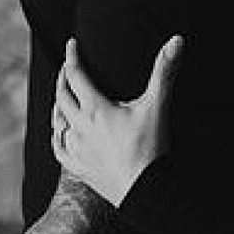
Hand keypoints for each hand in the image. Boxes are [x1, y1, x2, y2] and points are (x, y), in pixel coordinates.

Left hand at [51, 35, 181, 205]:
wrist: (146, 193)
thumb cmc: (151, 148)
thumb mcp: (157, 106)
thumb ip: (164, 71)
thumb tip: (176, 40)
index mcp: (96, 108)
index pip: (76, 74)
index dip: (72, 56)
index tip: (71, 44)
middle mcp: (81, 127)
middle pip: (62, 95)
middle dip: (62, 77)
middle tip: (67, 68)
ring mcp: (78, 149)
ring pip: (57, 121)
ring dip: (58, 105)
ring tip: (62, 96)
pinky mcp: (79, 168)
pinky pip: (59, 149)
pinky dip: (57, 136)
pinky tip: (60, 132)